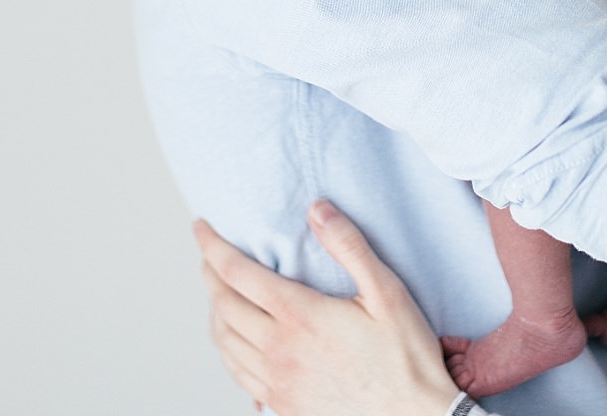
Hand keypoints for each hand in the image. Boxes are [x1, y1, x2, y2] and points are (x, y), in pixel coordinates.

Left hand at [194, 200, 459, 415]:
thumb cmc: (405, 358)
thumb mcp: (387, 293)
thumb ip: (349, 248)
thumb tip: (318, 210)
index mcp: (300, 315)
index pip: (237, 272)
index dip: (212, 246)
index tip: (201, 228)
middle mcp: (279, 349)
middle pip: (222, 304)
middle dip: (209, 273)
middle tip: (208, 255)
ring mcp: (277, 381)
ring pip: (223, 341)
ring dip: (213, 311)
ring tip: (217, 292)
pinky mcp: (282, 404)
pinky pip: (237, 373)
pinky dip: (226, 348)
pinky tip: (235, 341)